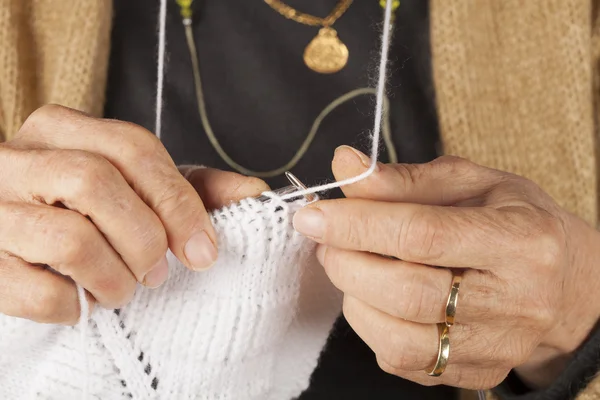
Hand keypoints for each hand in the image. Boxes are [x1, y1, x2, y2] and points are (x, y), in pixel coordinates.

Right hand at [0, 105, 267, 324]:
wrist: (13, 245)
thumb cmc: (86, 214)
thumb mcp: (138, 191)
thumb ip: (193, 188)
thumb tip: (255, 193)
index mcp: (62, 130)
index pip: (132, 149)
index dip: (178, 202)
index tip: (204, 250)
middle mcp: (16, 159)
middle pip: (97, 184)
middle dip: (146, 240)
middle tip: (158, 274)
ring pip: (71, 239)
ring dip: (115, 278)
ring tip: (123, 289)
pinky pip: (38, 291)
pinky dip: (74, 307)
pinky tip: (81, 302)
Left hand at [293, 146, 599, 389]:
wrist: (562, 282)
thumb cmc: (515, 221)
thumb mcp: (471, 183)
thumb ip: (404, 179)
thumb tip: (344, 165)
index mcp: (521, 240)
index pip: (422, 234)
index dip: (357, 224)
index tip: (313, 216)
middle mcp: (516, 301)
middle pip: (406, 292)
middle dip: (347, 263)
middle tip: (326, 241)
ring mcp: (498, 346)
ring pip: (399, 338)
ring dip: (354, 298)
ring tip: (349, 266)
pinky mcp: (477, 372)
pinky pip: (404, 362)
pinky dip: (371, 328)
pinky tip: (374, 298)